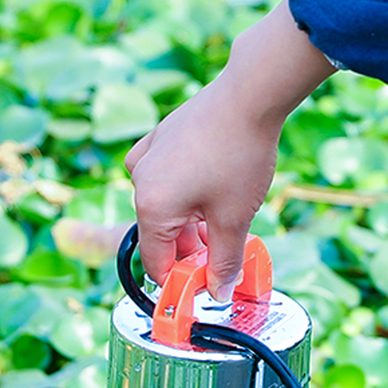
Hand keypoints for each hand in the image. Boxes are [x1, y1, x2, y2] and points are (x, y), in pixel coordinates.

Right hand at [125, 0, 335, 298]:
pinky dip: (187, 193)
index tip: (205, 292)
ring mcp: (146, 156)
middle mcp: (138, 181)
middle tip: (225, 257)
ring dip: (191, 223)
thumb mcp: (235, 219)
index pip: (157, 264)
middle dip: (191, 251)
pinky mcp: (159, 138)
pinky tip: (216, 188)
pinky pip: (166, 178)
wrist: (249, 95)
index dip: (181, 284)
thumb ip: (224, 262)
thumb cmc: (240, 157)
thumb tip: (219, 293)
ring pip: (165, 206)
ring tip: (227, 220)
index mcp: (150, 207)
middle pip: (161, 235)